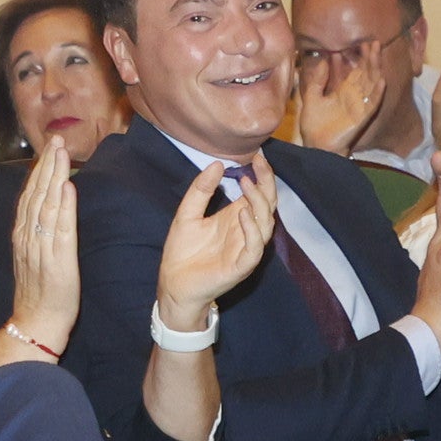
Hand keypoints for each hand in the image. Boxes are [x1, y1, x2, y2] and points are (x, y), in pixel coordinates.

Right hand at [5, 140, 78, 354]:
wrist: (37, 321)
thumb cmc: (39, 291)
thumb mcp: (33, 255)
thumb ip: (38, 230)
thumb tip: (49, 204)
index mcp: (23, 235)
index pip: (30, 195)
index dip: (39, 170)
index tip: (49, 148)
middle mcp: (29, 237)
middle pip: (37, 194)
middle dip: (47, 164)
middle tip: (56, 139)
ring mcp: (42, 248)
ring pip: (46, 205)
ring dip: (54, 177)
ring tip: (61, 153)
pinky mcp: (59, 260)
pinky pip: (61, 229)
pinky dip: (64, 206)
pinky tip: (68, 187)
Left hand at [158, 149, 276, 328]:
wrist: (173, 284)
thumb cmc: (182, 252)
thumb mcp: (187, 214)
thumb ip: (201, 191)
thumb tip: (216, 164)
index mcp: (236, 218)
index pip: (258, 194)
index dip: (262, 175)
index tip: (257, 155)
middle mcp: (245, 232)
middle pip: (267, 205)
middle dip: (266, 183)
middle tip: (258, 163)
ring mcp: (245, 249)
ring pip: (266, 224)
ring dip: (259, 203)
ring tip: (246, 183)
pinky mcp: (240, 267)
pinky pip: (254, 248)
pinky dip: (252, 230)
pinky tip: (242, 213)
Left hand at [293, 37, 384, 154]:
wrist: (315, 145)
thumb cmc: (314, 125)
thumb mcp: (311, 97)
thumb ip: (317, 80)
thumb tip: (323, 60)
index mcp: (344, 92)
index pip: (356, 71)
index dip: (360, 58)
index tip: (361, 43)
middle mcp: (354, 97)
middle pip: (367, 74)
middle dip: (371, 58)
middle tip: (373, 41)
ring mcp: (360, 106)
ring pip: (372, 84)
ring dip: (375, 68)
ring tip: (377, 52)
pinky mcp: (362, 117)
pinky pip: (373, 103)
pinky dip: (377, 92)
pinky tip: (381, 79)